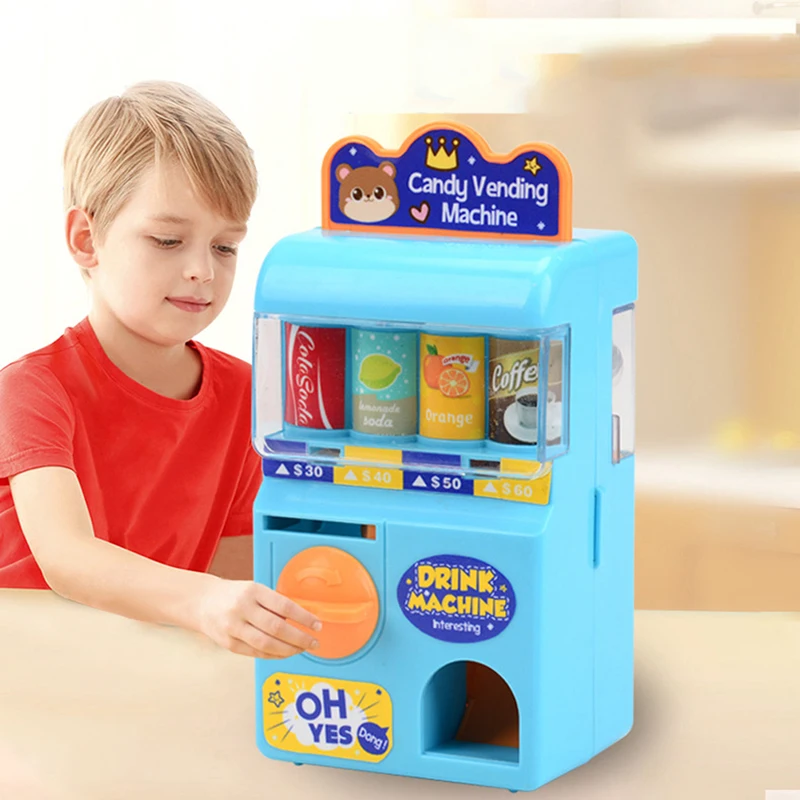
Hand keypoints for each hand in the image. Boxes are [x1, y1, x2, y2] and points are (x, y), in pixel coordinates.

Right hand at [197, 578, 321, 657]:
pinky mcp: (229, 644)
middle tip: (314, 642)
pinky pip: (256, 652)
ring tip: (301, 649)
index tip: (317, 625)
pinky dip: (274, 655)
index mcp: (253, 591)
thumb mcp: (255, 590)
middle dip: (300, 638)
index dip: (304, 617)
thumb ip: (274, 604)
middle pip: (277, 628)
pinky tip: (285, 653)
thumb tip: (301, 619)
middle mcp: (242, 608)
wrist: (202, 602)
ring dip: (288, 649)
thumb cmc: (235, 595)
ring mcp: (233, 628)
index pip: (284, 606)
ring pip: (266, 644)